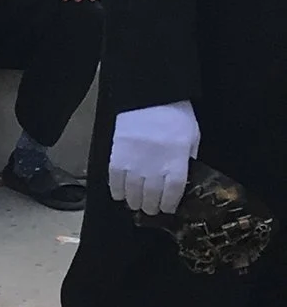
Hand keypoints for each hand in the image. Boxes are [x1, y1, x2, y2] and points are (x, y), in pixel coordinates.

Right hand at [108, 101, 196, 216]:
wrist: (150, 97)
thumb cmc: (175, 116)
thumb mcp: (192, 137)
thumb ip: (188, 158)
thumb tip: (182, 175)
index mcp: (177, 161)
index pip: (172, 192)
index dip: (169, 204)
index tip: (168, 209)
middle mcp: (155, 166)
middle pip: (151, 196)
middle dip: (151, 207)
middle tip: (151, 210)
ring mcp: (135, 162)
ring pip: (132, 192)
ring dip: (134, 202)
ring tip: (136, 204)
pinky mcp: (118, 156)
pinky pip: (115, 180)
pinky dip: (117, 190)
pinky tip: (120, 195)